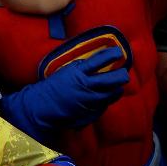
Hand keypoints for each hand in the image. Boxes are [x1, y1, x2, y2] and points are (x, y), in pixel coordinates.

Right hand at [2, 47, 128, 138]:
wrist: (42, 107)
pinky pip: (103, 106)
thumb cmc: (52, 87)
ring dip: (116, 90)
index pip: (98, 61)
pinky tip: (106, 99)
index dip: (111, 55)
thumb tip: (96, 64)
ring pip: (111, 94)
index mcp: (77, 72)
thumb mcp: (65, 71)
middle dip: (121, 76)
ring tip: (118, 87)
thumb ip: (81, 68)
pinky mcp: (90, 113)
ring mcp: (89, 101)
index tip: (119, 52)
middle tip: (124, 73)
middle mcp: (86, 86)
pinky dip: (106, 101)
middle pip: (111, 80)